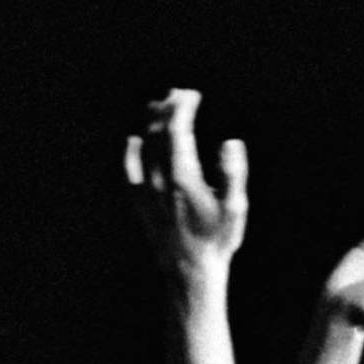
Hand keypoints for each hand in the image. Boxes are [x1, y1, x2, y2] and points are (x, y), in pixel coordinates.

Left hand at [124, 89, 247, 277]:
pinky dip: (130, 152)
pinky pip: (127, 171)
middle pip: (157, 134)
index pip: (177, 132)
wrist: (188, 270)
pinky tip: (133, 140)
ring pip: (142, 148)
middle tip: (178, 93)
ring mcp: (145, 191)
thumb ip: (233, 173)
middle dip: (167, 109)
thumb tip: (231, 143)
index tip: (191, 94)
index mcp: (183, 178)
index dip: (182, 108)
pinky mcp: (138, 202)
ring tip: (159, 105)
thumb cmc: (216, 239)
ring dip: (150, 124)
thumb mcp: (235, 207)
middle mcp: (159, 181)